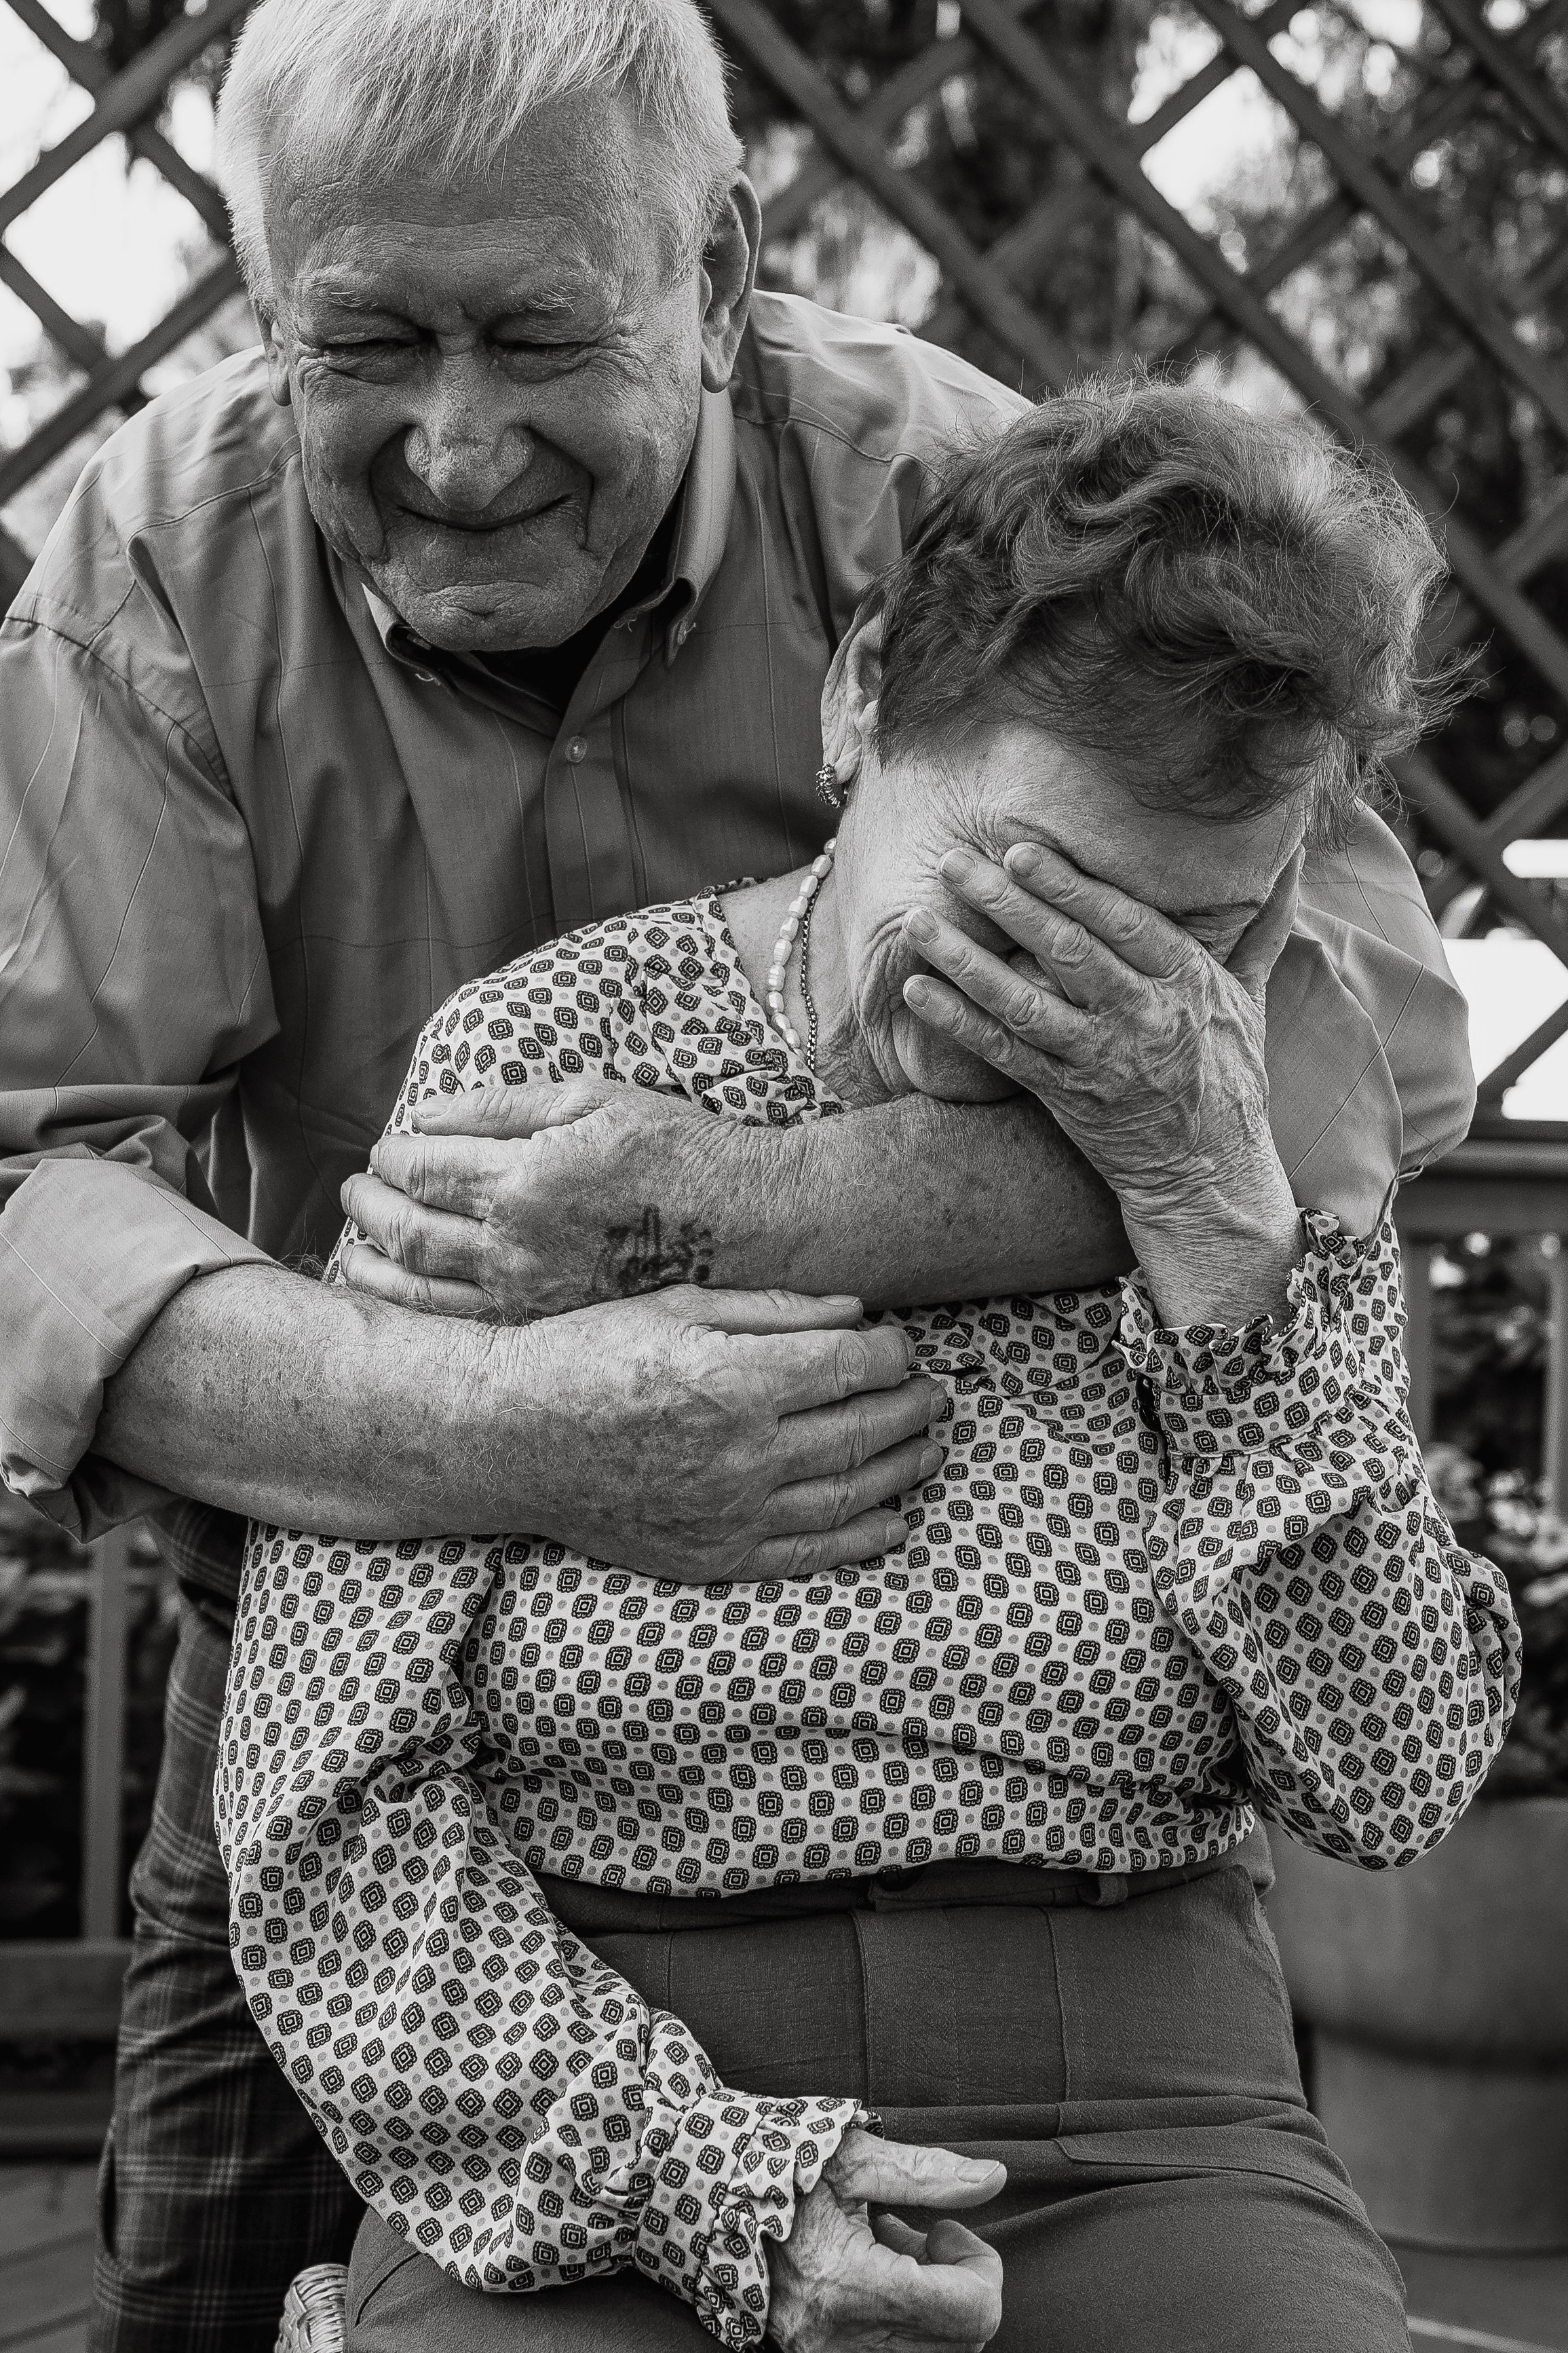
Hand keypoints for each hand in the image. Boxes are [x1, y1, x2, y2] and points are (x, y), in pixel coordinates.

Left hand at [340, 1079, 765, 1319]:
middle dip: (370, 1206)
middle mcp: (517, 1246)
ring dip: (375, 1264)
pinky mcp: (548, 1329)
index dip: (391, 1156)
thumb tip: (425, 1113)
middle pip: (408, 1230)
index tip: (384, 1147)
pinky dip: (414, 1311)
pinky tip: (399, 1297)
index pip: (422, 1168)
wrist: (751, 1226)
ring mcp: (530, 1297)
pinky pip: (459, 1328)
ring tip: (355, 1247)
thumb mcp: (594, 1099)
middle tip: (356, 1189)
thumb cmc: (678, 1149)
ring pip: (422, 1287)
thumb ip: (503, 1105)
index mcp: (524, 1179)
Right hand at [515, 1285, 943, 1580]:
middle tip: (937, 1394)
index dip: (892, 1354)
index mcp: (734, 1378)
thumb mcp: (677, 1305)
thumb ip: (772, 1309)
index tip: (900, 1345)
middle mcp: (741, 1453)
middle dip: (913, 1408)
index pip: (852, 1367)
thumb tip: (857, 1311)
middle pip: (863, 1430)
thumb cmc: (591, 1354)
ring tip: (932, 1447)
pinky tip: (894, 1521)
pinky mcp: (715, 1556)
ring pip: (850, 1493)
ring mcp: (730, 1512)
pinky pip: (809, 1554)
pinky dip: (862, 1539)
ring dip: (905, 1469)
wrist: (515, 1436)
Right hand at [767, 2130, 1004, 2352]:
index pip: (971, 2313)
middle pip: (961, 2342)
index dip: (980, 2266)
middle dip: (959, 2284)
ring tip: (892, 2250)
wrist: (698, 2195)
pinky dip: (902, 2320)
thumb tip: (995, 2178)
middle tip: (921, 2236)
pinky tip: (873, 2273)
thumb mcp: (851, 2155)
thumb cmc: (771, 2165)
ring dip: (932, 2303)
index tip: (946, 2228)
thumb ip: (928, 2173)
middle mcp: (840, 2338)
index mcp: (851, 2283)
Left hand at [901, 842, 1304, 1328]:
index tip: (1021, 850)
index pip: (1122, 922)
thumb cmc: (1227, 1076)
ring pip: (1023, 1002)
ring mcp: (1098, 1060)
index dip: (1069, 886)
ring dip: (964, 960)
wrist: (1210, 1175)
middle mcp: (1142, 1018)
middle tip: (955, 862)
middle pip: (1065, 951)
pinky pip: (1002, 1053)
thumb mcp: (1251, 999)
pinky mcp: (1064, 1097)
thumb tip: (1293, 854)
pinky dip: (957, 1022)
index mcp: (1187, 983)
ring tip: (917, 921)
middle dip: (1005, 904)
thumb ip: (1261, 926)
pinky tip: (917, 992)